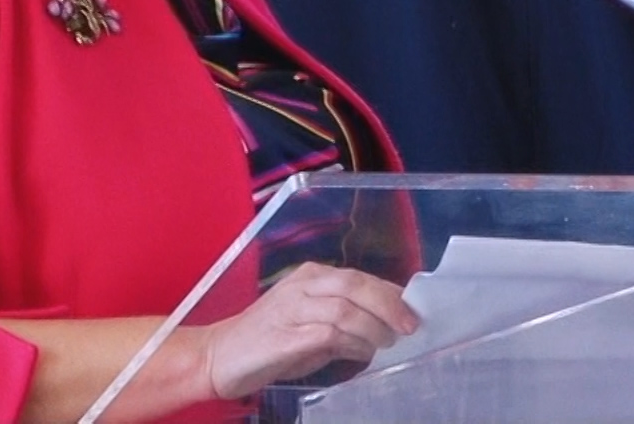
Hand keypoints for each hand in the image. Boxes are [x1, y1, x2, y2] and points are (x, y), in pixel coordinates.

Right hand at [200, 262, 419, 399]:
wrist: (219, 357)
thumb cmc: (270, 343)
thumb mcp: (312, 324)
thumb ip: (345, 321)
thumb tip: (387, 326)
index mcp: (310, 277)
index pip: (359, 276)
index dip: (390, 292)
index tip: (413, 309)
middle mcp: (301, 286)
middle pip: (354, 285)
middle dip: (388, 305)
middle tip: (408, 326)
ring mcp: (291, 309)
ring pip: (344, 309)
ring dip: (372, 328)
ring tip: (385, 344)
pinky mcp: (284, 336)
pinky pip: (327, 334)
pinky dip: (351, 343)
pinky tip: (361, 353)